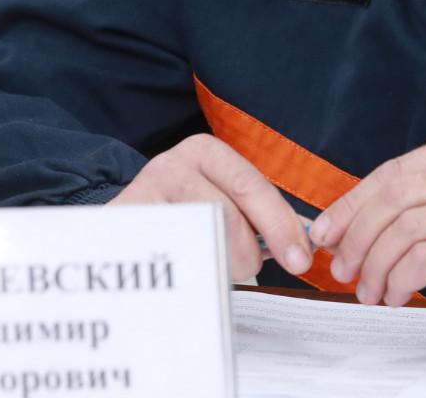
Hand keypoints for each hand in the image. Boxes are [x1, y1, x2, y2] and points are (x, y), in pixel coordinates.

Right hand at [110, 133, 311, 282]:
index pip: (252, 186)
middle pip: (228, 216)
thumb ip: (260, 215)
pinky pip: (171, 257)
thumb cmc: (185, 215)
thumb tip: (305, 243)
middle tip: (243, 267)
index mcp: (205, 151)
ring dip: (214, 267)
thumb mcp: (222, 200)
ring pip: (201, 240)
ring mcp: (144, 191)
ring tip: (208, 265)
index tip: (300, 259)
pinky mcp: (123, 222)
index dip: (280, 225)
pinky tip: (186, 271)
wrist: (120, 226)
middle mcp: (173, 162)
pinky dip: (186, 274)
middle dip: (245, 254)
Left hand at [309, 132, 425, 317]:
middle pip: (394, 197)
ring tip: (370, 290)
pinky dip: (399, 279)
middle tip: (344, 265)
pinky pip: (424, 260)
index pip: (399, 170)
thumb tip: (376, 227)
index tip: (330, 226)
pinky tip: (398, 294)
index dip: (357, 199)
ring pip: (402, 229)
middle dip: (358, 234)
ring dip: (375, 264)